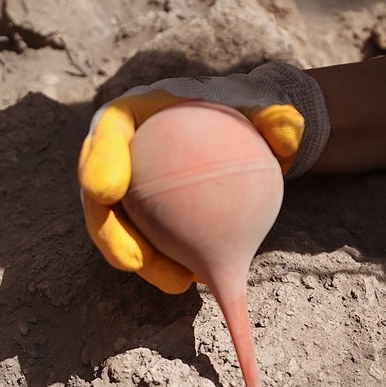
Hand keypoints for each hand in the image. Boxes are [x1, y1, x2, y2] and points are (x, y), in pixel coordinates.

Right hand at [77, 62, 328, 292]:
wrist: (243, 133)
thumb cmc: (244, 111)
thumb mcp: (263, 104)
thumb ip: (274, 113)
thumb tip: (287, 127)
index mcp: (134, 113)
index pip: (108, 133)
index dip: (98, 162)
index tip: (107, 191)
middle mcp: (121, 152)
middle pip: (100, 197)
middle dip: (109, 233)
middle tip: (133, 260)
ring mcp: (128, 189)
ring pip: (122, 231)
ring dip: (141, 262)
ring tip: (175, 282)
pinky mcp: (145, 218)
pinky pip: (153, 244)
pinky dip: (170, 266)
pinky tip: (200, 282)